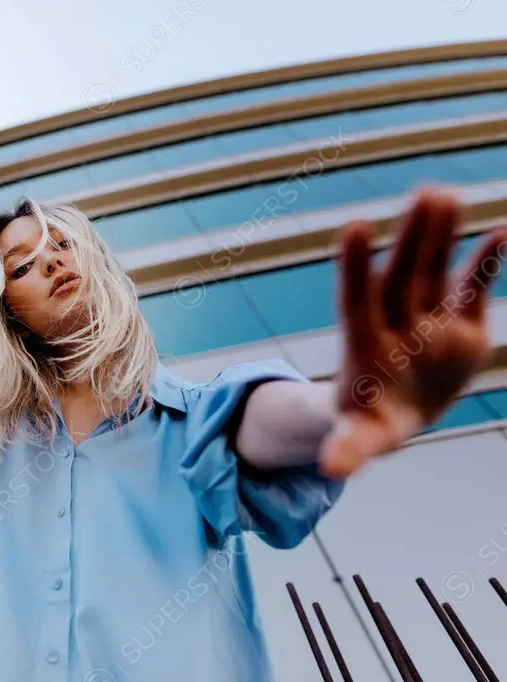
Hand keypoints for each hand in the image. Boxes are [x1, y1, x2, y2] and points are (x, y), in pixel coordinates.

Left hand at [321, 188, 505, 477]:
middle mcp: (395, 322)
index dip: (354, 267)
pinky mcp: (460, 323)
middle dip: (413, 239)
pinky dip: (486, 263)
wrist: (396, 413)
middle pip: (402, 275)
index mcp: (364, 344)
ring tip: (445, 193)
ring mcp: (428, 318)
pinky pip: (473, 287)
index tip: (352, 227)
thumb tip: (332, 472)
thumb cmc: (367, 422)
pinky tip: (501, 230)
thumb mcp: (358, 437)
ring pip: (434, 271)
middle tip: (424, 194)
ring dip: (441, 235)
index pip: (356, 299)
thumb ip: (348, 448)